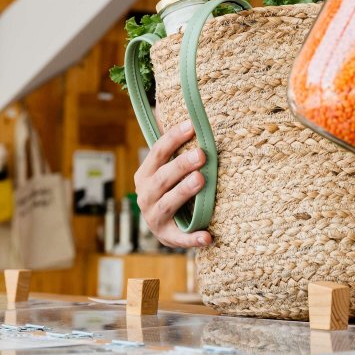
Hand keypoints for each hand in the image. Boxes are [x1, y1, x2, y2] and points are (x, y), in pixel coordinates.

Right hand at [134, 120, 213, 248]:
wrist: (165, 226)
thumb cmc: (170, 188)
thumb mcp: (167, 169)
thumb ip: (174, 149)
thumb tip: (186, 116)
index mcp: (146, 175)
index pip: (158, 152)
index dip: (173, 138)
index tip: (192, 125)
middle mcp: (145, 195)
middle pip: (162, 178)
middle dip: (181, 165)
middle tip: (202, 154)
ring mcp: (154, 217)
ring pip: (167, 204)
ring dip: (183, 192)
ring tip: (201, 180)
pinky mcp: (167, 236)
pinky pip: (180, 238)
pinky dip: (193, 238)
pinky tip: (208, 237)